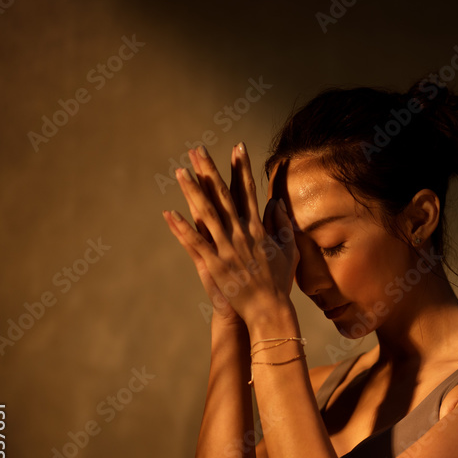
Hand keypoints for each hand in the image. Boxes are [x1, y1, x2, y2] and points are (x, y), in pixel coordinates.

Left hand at [162, 143, 298, 325]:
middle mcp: (241, 233)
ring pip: (206, 213)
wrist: (269, 309)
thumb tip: (276, 203)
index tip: (237, 147)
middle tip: (197, 149)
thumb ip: (282, 225)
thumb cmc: (279, 283)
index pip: (248, 191)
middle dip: (210, 169)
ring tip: (179, 171)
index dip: (242, 168)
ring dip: (191, 190)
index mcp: (258, 228)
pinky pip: (195, 242)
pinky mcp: (215, 264)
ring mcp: (227, 248)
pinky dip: (182, 228)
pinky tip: (169, 213)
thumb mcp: (288, 251)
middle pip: (222, 195)